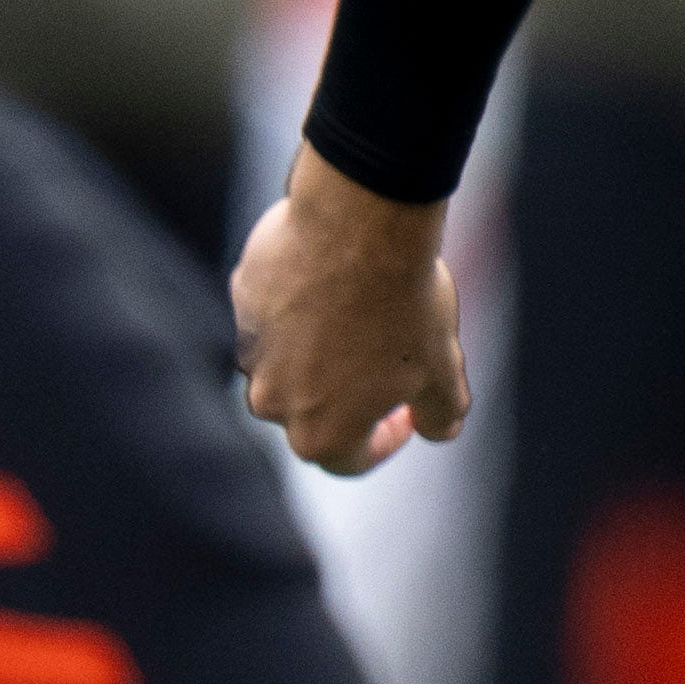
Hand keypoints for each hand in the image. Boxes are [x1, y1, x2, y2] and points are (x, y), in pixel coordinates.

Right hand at [232, 152, 467, 475]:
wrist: (360, 224)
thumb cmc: (403, 304)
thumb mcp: (443, 370)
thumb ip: (441, 414)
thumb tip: (438, 430)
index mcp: (319, 434)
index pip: (350, 459)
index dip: (385, 441)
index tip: (407, 413)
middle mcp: (273, 403)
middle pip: (312, 412)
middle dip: (348, 394)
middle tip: (386, 356)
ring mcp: (251, 349)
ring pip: (286, 361)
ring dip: (318, 348)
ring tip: (361, 309)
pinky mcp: (242, 298)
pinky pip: (271, 312)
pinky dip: (298, 303)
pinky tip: (334, 274)